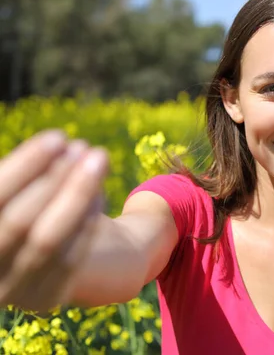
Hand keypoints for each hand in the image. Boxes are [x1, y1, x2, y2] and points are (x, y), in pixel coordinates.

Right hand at [0, 129, 108, 311]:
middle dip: (57, 179)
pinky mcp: (44, 299)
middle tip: (86, 148)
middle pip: (20, 220)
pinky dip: (87, 221)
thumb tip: (58, 147)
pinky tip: (100, 192)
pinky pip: (71, 259)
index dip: (26, 165)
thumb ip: (23, 178)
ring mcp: (10, 290)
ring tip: (98, 160)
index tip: (59, 137)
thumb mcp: (16, 195)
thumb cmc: (21, 208)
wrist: (37, 258)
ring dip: (78, 195)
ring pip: (48, 240)